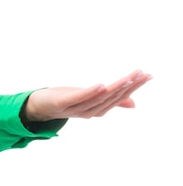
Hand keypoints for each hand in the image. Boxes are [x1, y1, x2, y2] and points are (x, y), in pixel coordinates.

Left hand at [24, 70, 151, 120]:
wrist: (37, 107)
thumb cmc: (64, 101)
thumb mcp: (88, 98)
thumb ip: (110, 100)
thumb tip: (134, 103)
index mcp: (96, 109)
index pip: (118, 98)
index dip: (134, 87)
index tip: (147, 75)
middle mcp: (88, 111)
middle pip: (111, 98)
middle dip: (128, 86)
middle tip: (142, 74)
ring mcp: (74, 108)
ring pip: (98, 98)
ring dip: (114, 88)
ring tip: (127, 78)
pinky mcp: (61, 103)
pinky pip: (78, 98)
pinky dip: (90, 93)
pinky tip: (100, 85)